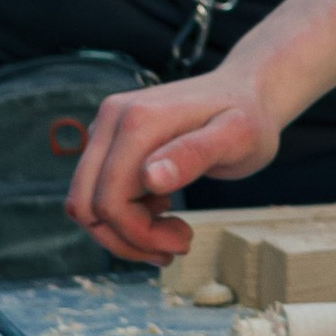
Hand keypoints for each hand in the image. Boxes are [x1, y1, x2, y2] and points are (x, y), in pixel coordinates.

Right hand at [66, 70, 278, 263]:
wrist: (247, 91)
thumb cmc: (249, 116)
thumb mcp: (238, 138)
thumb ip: (194, 154)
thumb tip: (150, 178)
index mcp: (136, 121)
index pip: (110, 202)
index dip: (140, 234)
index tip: (183, 240)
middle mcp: (111, 119)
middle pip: (87, 205)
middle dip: (128, 239)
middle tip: (177, 244)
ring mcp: (107, 128)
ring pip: (87, 202)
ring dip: (124, 231)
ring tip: (173, 233)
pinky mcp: (110, 139)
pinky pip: (98, 190)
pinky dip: (124, 214)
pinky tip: (162, 210)